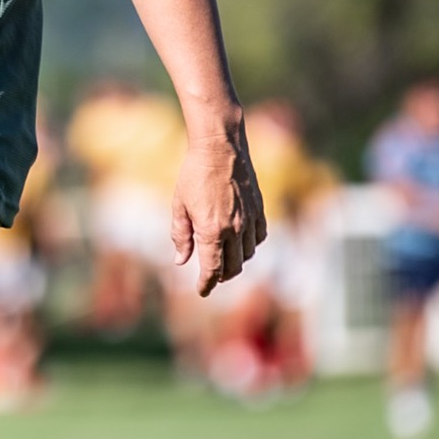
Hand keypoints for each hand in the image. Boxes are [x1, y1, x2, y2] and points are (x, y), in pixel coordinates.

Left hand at [171, 120, 267, 295]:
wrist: (220, 147)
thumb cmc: (193, 174)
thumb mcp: (179, 206)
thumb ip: (180, 235)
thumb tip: (181, 260)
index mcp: (212, 231)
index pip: (212, 270)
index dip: (206, 284)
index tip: (202, 291)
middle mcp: (235, 229)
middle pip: (232, 267)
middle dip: (221, 277)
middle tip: (211, 278)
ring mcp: (250, 219)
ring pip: (248, 255)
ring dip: (236, 262)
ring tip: (224, 259)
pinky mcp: (259, 209)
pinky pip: (260, 237)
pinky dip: (251, 245)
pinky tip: (241, 242)